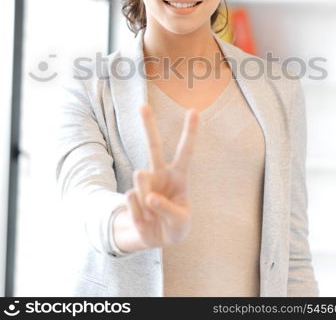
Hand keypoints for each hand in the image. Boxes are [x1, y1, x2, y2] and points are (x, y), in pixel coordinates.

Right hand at [125, 104, 199, 248]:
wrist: (156, 239)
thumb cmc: (174, 225)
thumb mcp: (180, 221)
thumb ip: (168, 209)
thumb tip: (148, 197)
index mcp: (179, 176)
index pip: (186, 151)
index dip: (190, 132)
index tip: (194, 111)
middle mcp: (160, 175)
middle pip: (153, 147)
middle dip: (148, 126)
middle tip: (142, 106)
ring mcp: (145, 185)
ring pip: (142, 181)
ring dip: (149, 201)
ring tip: (153, 213)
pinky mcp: (132, 198)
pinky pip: (134, 201)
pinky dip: (140, 215)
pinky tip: (144, 218)